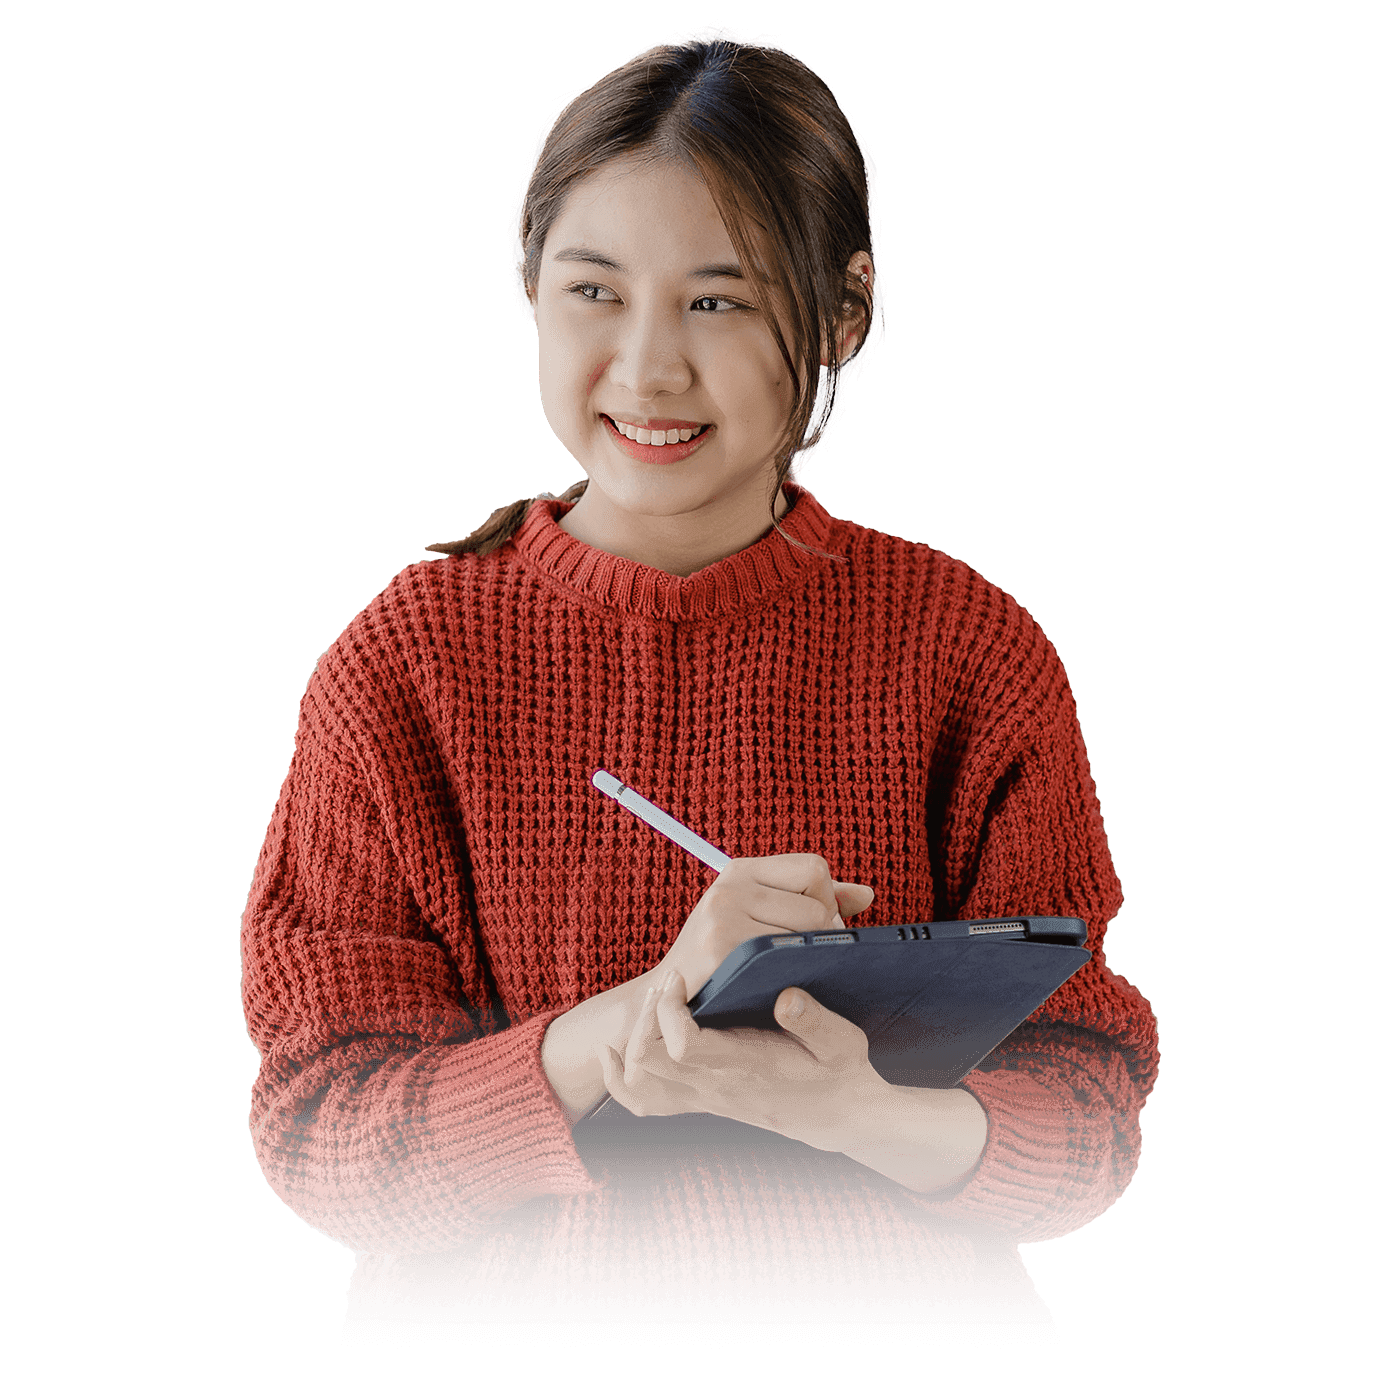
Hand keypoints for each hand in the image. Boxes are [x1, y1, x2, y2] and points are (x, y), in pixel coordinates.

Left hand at [598, 968, 887, 1151]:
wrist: (840, 1116)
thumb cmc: (839, 1070)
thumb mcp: (842, 1041)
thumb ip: (815, 1020)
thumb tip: (787, 998)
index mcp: (744, 1067)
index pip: (682, 1046)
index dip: (669, 1010)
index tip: (681, 977)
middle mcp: (715, 1087)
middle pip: (647, 1061)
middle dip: (646, 1016)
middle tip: (669, 983)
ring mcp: (703, 1098)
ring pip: (638, 1082)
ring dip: (631, 1040)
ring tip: (654, 1003)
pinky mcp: (699, 1101)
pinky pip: (644, 1102)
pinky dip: (618, 1079)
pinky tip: (614, 1051)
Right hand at [655, 854, 874, 1000]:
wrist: (670, 1001)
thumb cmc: (726, 959)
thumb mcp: (761, 916)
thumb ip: (815, 901)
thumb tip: (867, 895)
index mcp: (741, 870)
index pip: (814, 869)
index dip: (825, 899)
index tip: (809, 927)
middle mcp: (730, 887)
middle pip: (818, 904)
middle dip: (822, 935)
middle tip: (800, 960)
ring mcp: (724, 918)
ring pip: (809, 932)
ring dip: (810, 958)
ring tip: (788, 972)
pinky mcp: (723, 950)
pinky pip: (788, 958)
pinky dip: (794, 975)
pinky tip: (779, 985)